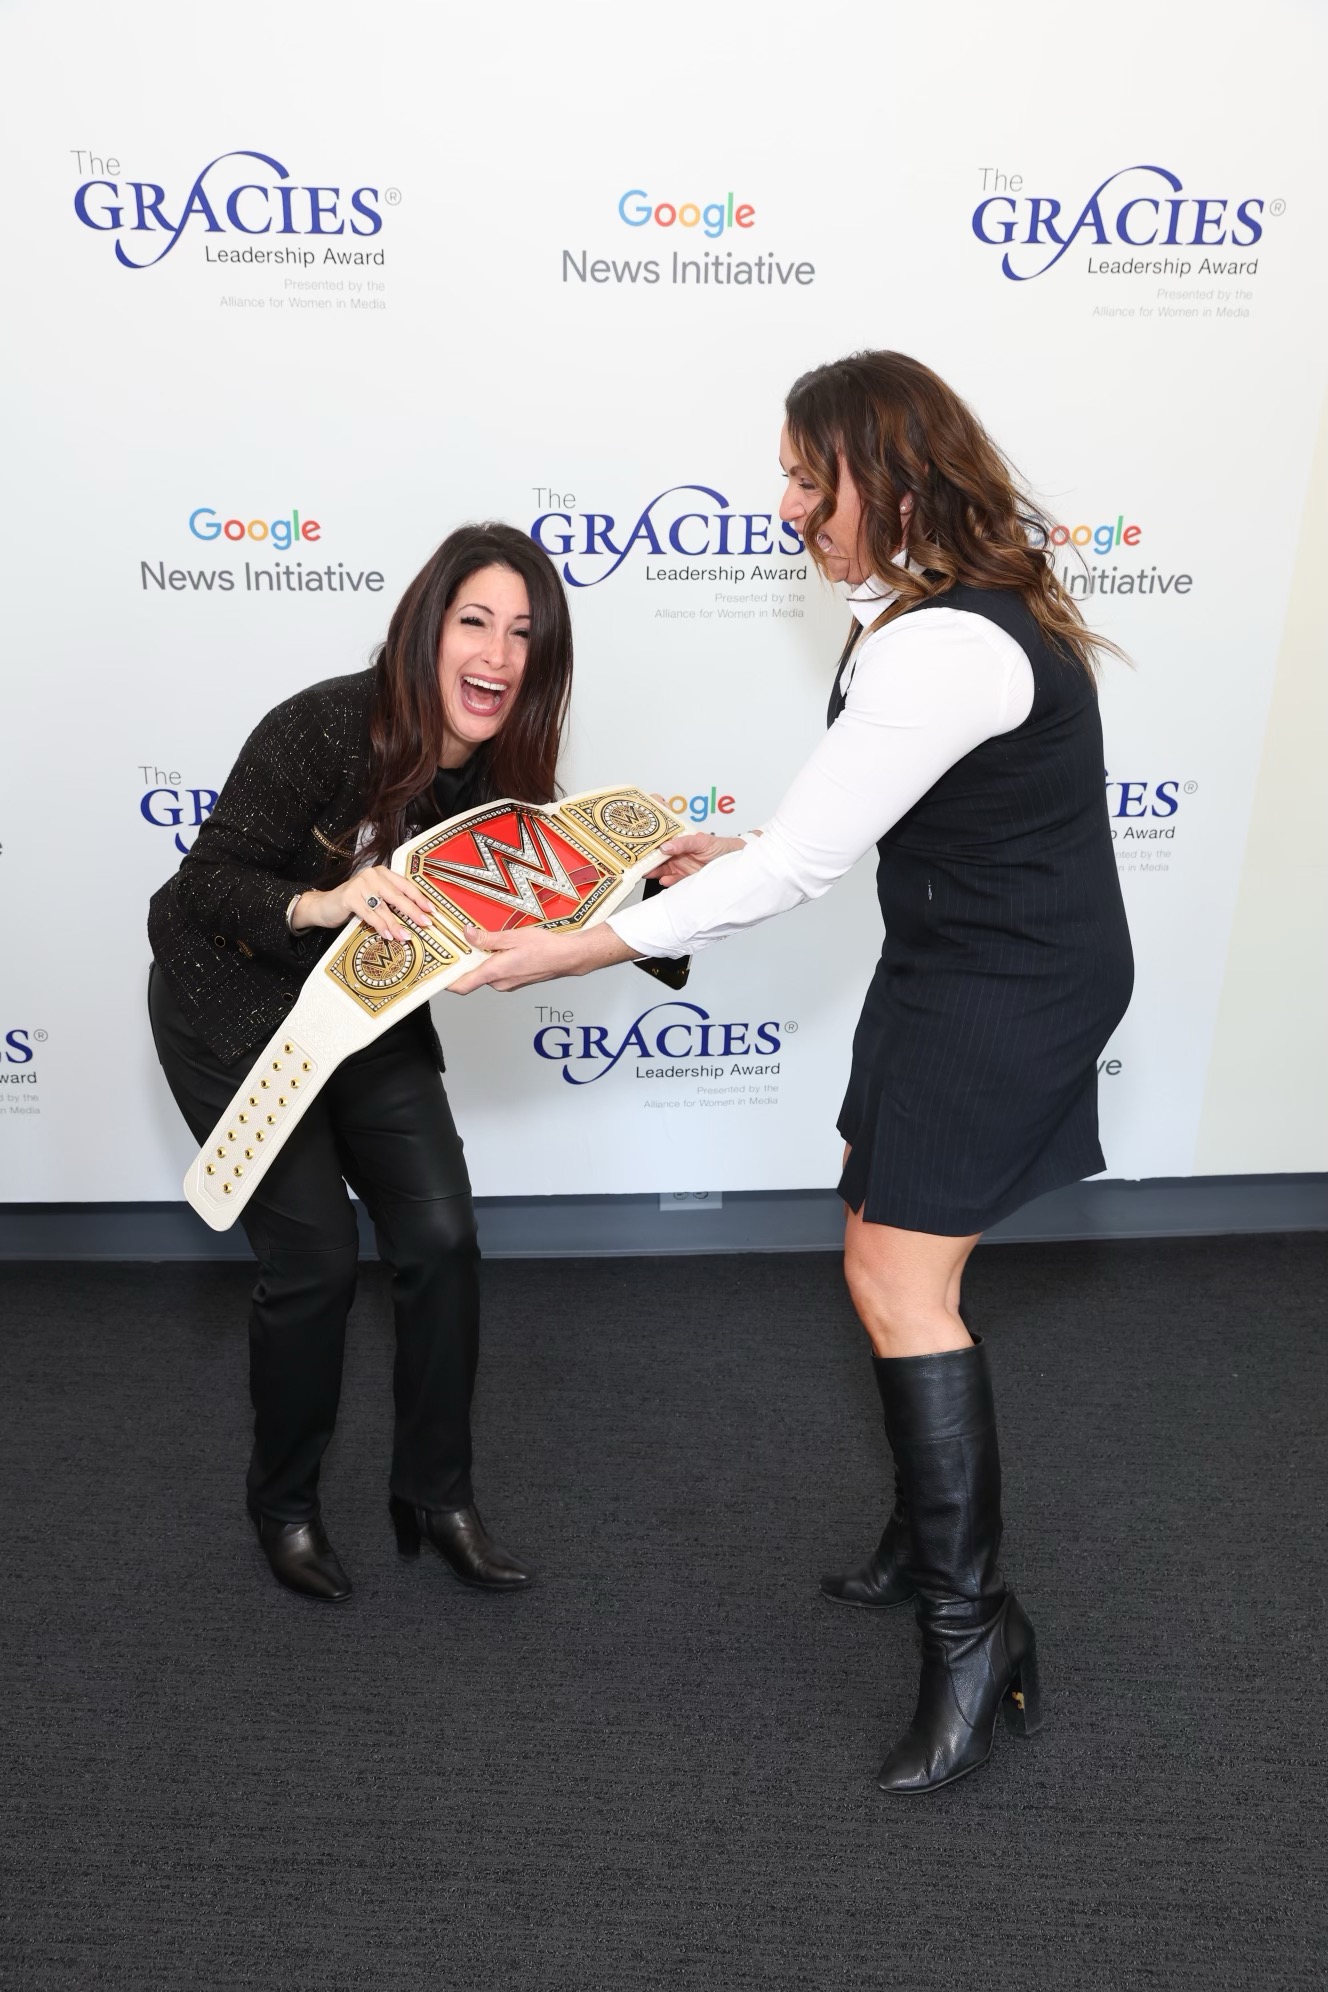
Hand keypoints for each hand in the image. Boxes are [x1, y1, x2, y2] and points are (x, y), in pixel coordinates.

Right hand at [291, 865, 437, 944]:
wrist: (324, 905)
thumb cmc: (353, 903)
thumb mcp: (375, 899)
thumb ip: (391, 903)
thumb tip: (416, 918)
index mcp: (382, 873)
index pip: (406, 885)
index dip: (420, 898)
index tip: (432, 911)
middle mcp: (372, 875)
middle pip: (398, 896)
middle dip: (413, 911)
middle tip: (425, 923)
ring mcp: (360, 884)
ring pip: (384, 907)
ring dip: (396, 924)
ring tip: (406, 936)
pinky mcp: (349, 896)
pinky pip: (369, 913)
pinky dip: (379, 926)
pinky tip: (387, 935)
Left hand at [448, 922, 634, 993]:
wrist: (568, 957)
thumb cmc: (545, 948)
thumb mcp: (512, 937)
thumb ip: (487, 939)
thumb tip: (468, 935)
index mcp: (495, 973)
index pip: (462, 986)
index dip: (446, 983)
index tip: (435, 975)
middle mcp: (499, 983)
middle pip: (472, 977)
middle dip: (465, 963)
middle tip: (458, 945)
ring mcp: (508, 984)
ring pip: (485, 974)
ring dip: (481, 961)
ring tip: (480, 942)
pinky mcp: (516, 981)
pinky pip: (497, 973)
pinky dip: (493, 962)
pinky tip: (499, 948)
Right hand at [646, 831, 746, 886]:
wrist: (735, 862)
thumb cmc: (720, 846)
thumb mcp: (701, 841)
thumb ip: (683, 843)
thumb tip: (665, 846)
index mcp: (678, 842)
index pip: (660, 843)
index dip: (648, 845)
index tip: (638, 848)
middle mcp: (677, 854)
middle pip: (658, 858)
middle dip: (648, 861)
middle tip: (638, 863)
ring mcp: (681, 867)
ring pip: (662, 870)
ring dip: (655, 872)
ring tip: (648, 873)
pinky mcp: (686, 879)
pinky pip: (673, 881)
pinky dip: (668, 882)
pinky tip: (664, 880)